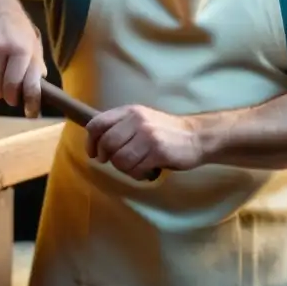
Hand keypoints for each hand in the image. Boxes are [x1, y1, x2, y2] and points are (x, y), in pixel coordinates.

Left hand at [85, 104, 202, 178]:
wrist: (196, 136)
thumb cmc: (165, 130)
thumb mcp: (141, 119)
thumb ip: (121, 126)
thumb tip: (96, 142)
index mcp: (129, 111)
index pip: (97, 123)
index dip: (91, 141)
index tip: (94, 153)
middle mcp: (136, 120)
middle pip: (107, 143)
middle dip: (108, 157)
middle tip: (117, 162)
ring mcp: (147, 135)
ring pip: (120, 159)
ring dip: (124, 168)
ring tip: (135, 167)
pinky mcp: (158, 151)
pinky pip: (135, 168)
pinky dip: (137, 174)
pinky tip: (146, 171)